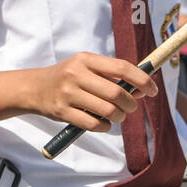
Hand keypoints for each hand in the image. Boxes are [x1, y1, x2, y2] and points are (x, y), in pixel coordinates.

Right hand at [27, 52, 156, 131]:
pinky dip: (104, 127)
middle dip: (130, 104)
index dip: (142, 80)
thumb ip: (112, 77)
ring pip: (107, 111)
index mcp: (86, 59)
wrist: (34, 88)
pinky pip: (93, 124)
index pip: (122, 68)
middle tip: (130, 108)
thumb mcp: (86, 69)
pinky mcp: (62, 111)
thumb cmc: (68, 78)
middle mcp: (76, 74)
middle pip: (117, 93)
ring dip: (119, 117)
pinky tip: (102, 124)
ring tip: (116, 116)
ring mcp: (68, 93)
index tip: (153, 91)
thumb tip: (142, 90)